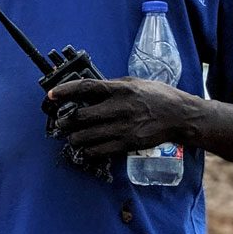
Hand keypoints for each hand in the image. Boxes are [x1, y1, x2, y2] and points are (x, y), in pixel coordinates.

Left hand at [47, 78, 197, 157]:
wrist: (181, 116)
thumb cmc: (158, 96)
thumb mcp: (134, 83)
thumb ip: (112, 86)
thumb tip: (90, 89)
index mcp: (120, 90)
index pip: (86, 88)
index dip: (65, 91)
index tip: (51, 95)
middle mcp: (119, 109)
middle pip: (81, 116)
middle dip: (65, 120)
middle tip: (61, 121)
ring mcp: (123, 128)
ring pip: (87, 136)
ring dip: (74, 137)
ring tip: (71, 136)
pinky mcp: (128, 143)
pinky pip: (100, 150)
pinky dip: (88, 150)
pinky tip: (85, 147)